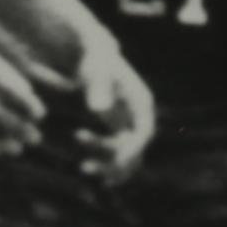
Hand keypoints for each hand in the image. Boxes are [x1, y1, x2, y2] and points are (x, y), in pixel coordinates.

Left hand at [74, 39, 157, 182]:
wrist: (95, 59)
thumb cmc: (95, 62)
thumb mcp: (96, 71)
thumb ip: (98, 88)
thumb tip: (98, 109)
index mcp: (141, 103)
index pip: (144, 132)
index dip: (131, 150)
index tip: (113, 161)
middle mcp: (141, 117)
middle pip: (137, 149)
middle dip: (115, 162)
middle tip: (84, 166)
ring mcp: (132, 125)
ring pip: (129, 157)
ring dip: (108, 166)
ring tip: (82, 167)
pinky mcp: (121, 131)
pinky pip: (119, 155)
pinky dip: (106, 165)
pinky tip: (85, 167)